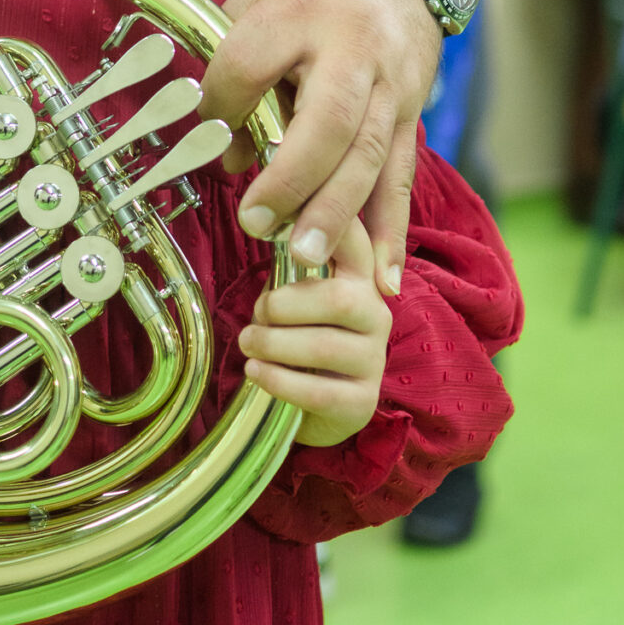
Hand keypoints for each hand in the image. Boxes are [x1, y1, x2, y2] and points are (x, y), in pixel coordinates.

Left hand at [201, 0, 440, 291]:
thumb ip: (235, 62)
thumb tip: (226, 151)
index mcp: (300, 9)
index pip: (250, 67)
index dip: (221, 108)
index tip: (208, 134)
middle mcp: (354, 46)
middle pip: (328, 121)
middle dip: (293, 181)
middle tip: (259, 224)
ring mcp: (392, 79)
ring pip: (370, 153)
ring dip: (339, 213)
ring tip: (309, 259)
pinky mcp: (414, 106)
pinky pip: (402, 172)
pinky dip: (392, 228)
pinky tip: (382, 276)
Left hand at [238, 216, 390, 446]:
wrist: (319, 407)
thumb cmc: (299, 337)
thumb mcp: (295, 296)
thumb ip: (289, 264)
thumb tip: (260, 218)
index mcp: (360, 278)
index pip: (356, 241)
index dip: (330, 228)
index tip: (293, 223)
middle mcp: (375, 314)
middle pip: (338, 300)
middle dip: (284, 305)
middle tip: (257, 314)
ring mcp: (373, 359)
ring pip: (324, 347)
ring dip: (274, 345)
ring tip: (248, 344)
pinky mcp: (362, 401)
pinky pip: (319, 392)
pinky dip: (278, 381)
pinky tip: (255, 372)